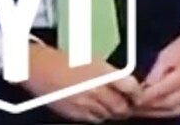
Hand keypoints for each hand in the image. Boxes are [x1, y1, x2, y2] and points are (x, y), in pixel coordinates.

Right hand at [21, 42, 140, 122]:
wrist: (39, 67)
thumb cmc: (65, 59)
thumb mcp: (95, 60)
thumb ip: (112, 74)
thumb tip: (127, 84)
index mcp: (102, 73)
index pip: (130, 87)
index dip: (138, 93)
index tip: (140, 94)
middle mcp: (94, 90)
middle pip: (121, 106)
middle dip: (128, 106)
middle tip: (131, 104)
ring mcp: (84, 104)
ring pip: (108, 115)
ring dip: (114, 111)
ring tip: (115, 106)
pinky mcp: (74, 113)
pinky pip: (94, 119)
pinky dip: (99, 116)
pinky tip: (98, 108)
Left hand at [134, 30, 179, 118]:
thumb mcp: (168, 52)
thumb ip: (156, 71)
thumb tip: (144, 86)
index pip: (162, 91)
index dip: (145, 97)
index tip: (133, 97)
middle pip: (168, 104)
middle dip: (149, 107)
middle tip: (134, 105)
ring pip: (174, 110)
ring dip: (157, 111)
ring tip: (143, 108)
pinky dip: (167, 109)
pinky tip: (157, 106)